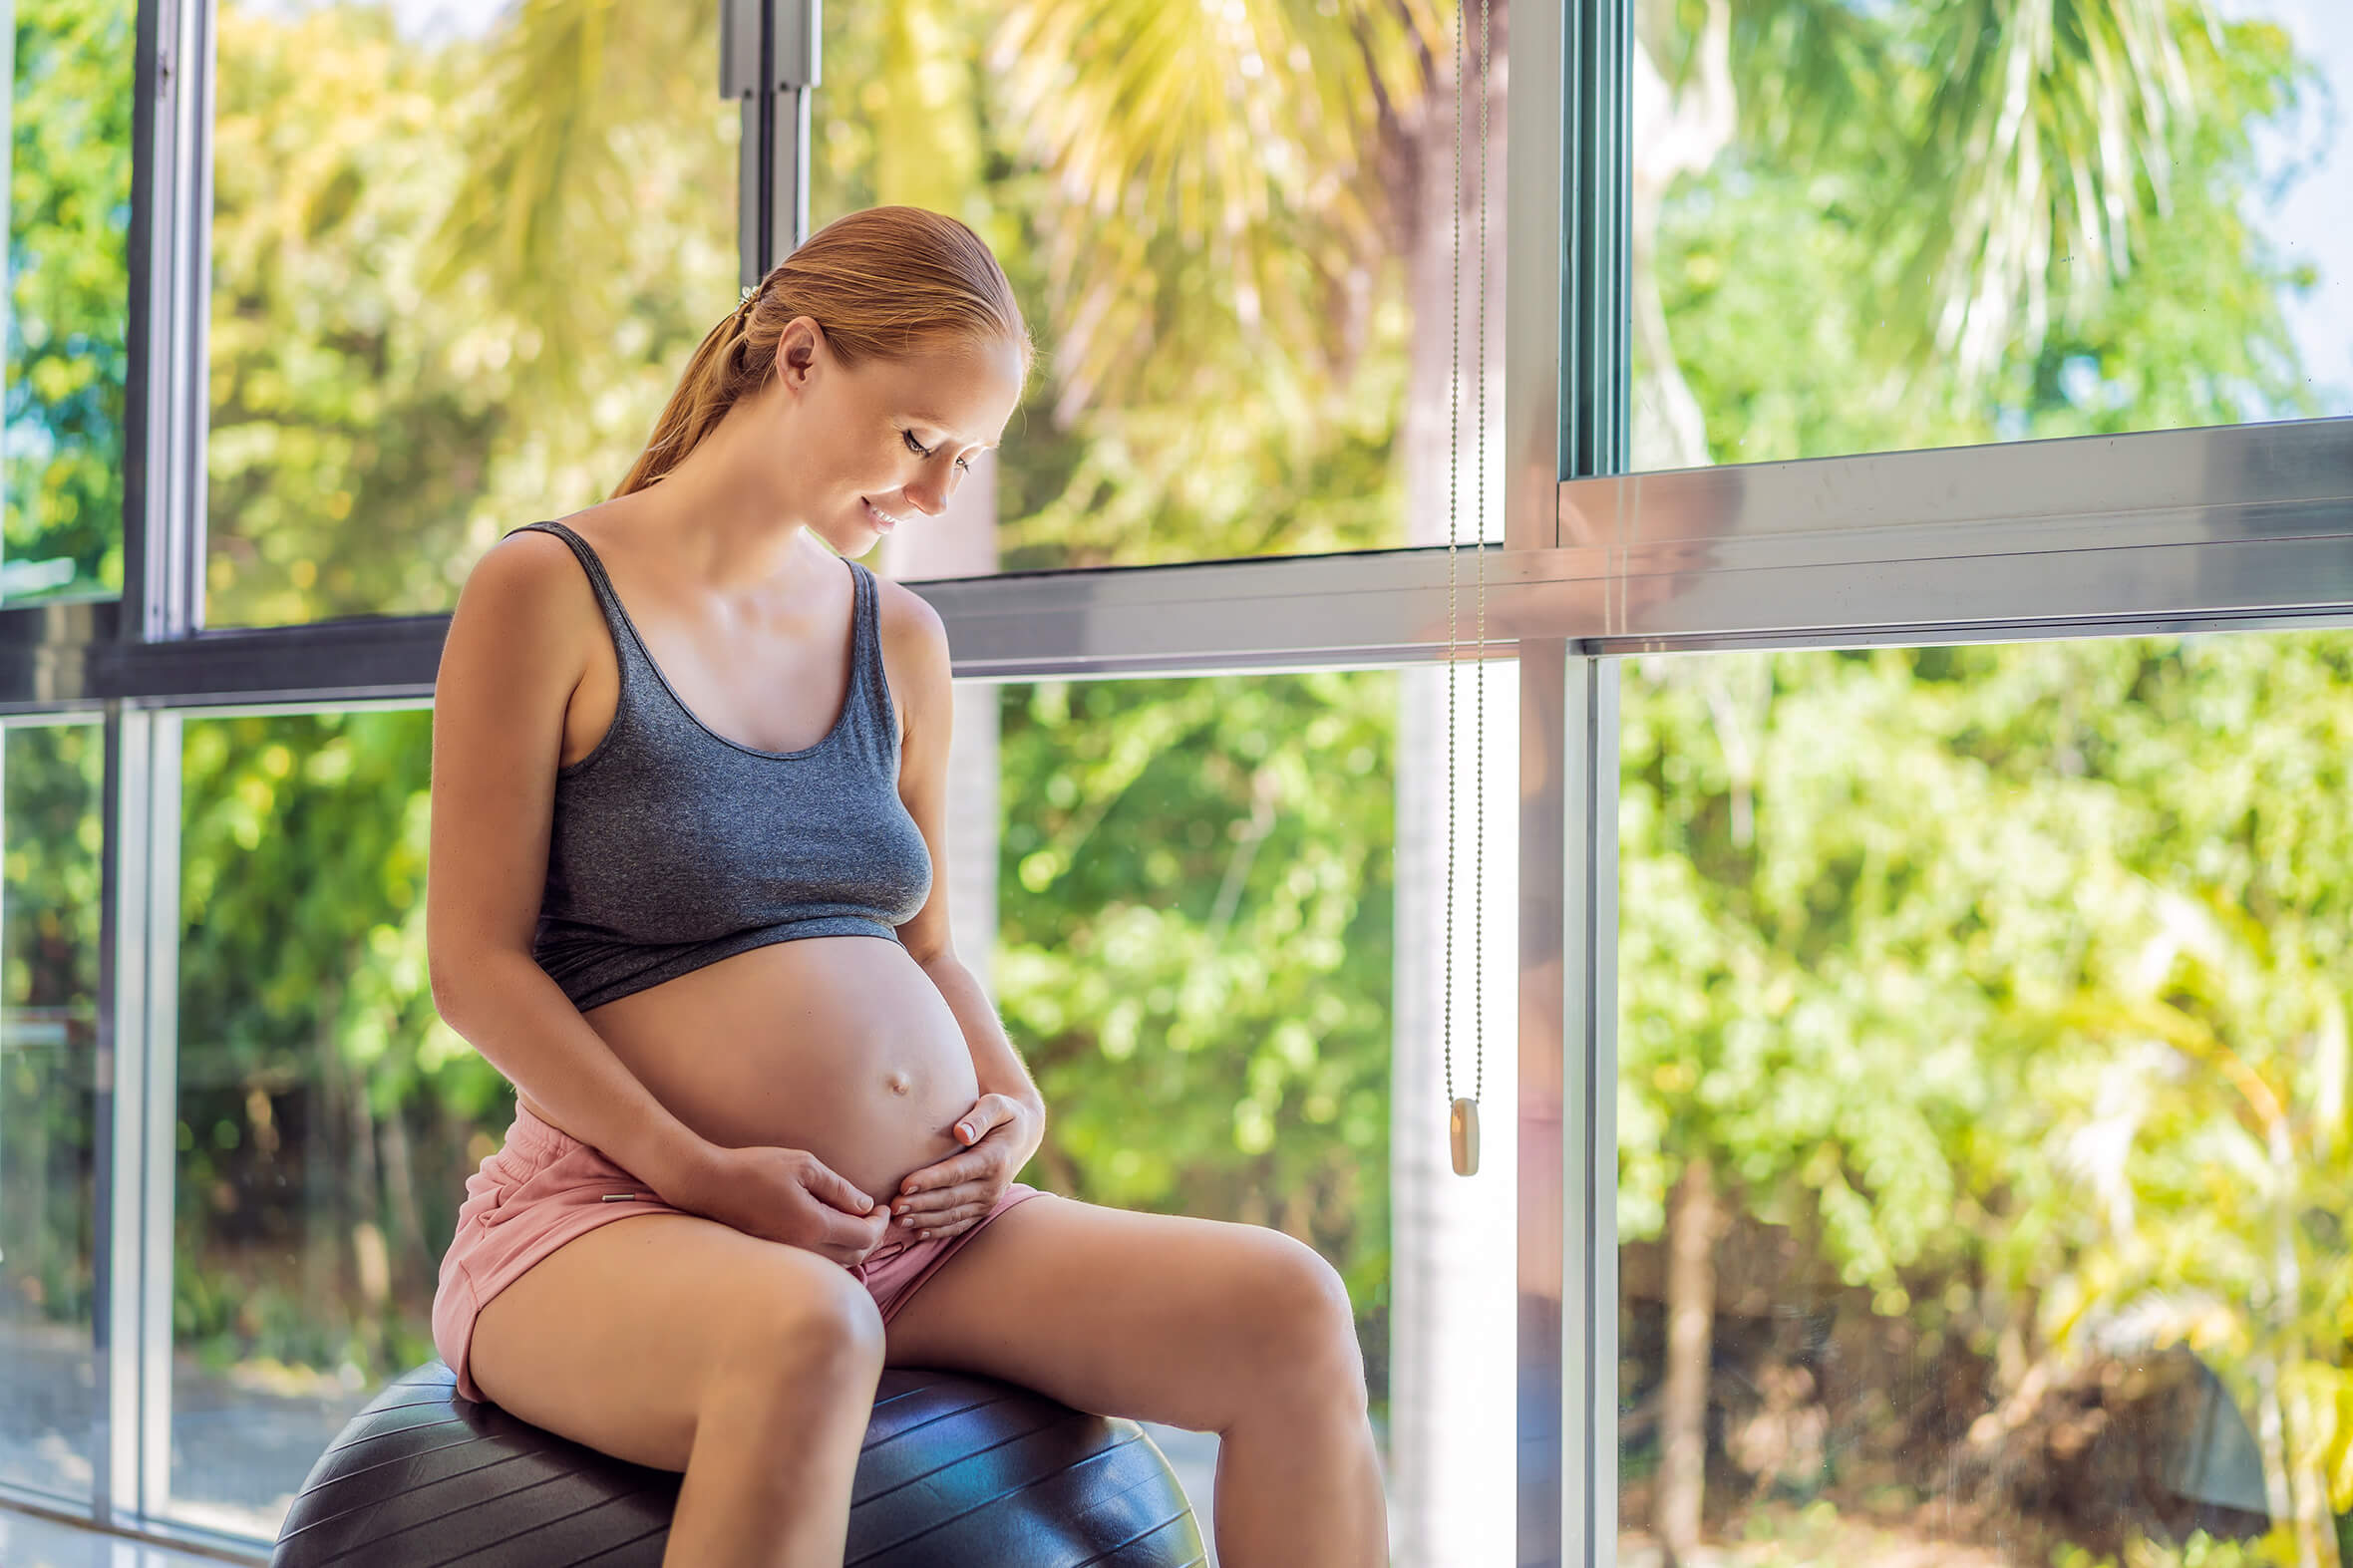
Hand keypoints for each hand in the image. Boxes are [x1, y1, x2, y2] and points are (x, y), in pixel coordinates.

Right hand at [661, 1142, 893, 1266]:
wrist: (709, 1185)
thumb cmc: (756, 1169)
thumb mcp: (804, 1166)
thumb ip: (838, 1188)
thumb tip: (864, 1205)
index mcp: (815, 1226)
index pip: (864, 1236)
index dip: (880, 1223)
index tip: (885, 1208)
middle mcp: (804, 1249)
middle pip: (855, 1255)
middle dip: (873, 1237)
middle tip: (877, 1217)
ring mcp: (789, 1256)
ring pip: (837, 1263)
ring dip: (855, 1246)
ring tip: (859, 1223)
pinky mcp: (777, 1255)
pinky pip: (817, 1262)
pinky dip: (835, 1252)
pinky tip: (833, 1233)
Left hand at [890, 1095, 1033, 1241]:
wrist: (1022, 1135)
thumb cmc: (1003, 1114)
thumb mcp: (997, 1105)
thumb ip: (980, 1116)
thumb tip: (961, 1132)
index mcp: (995, 1159)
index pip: (958, 1172)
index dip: (930, 1180)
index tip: (904, 1184)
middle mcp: (994, 1185)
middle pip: (952, 1199)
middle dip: (921, 1204)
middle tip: (893, 1206)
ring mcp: (989, 1201)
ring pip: (953, 1216)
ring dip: (925, 1220)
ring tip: (898, 1220)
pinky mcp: (983, 1210)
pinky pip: (959, 1224)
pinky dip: (938, 1231)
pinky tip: (917, 1232)